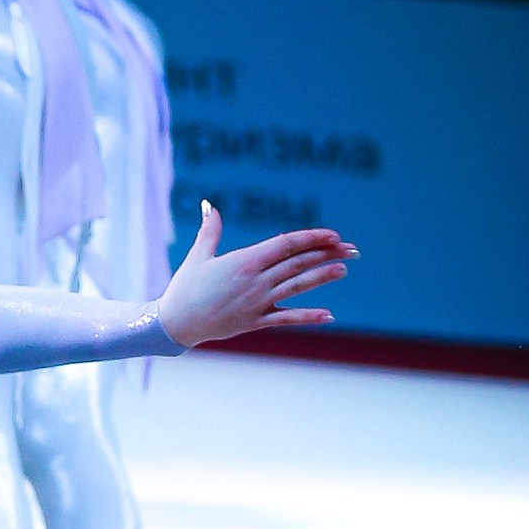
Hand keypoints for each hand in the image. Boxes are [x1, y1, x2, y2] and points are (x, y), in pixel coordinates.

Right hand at [159, 203, 355, 346]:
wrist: (176, 323)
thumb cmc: (185, 287)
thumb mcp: (198, 256)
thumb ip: (209, 230)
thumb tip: (209, 205)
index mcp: (244, 261)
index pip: (286, 244)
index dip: (311, 238)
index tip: (332, 235)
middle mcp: (256, 281)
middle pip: (298, 263)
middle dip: (327, 254)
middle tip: (352, 249)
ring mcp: (258, 302)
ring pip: (298, 287)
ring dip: (322, 277)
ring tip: (344, 269)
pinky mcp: (256, 321)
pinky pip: (288, 318)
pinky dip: (309, 316)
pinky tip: (329, 314)